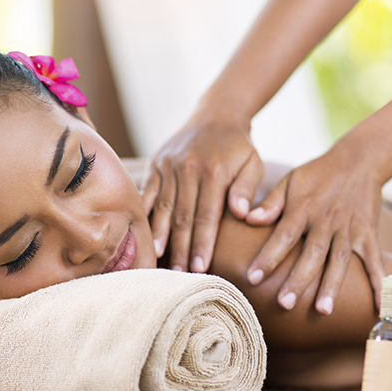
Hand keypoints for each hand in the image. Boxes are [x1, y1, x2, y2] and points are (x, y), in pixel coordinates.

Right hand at [142, 111, 264, 271]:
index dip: (203, 244)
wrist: (215, 115)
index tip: (201, 268)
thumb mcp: (252, 163)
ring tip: (156, 262)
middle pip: (181, 217)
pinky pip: (146, 193)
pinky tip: (139, 235)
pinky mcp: (155, 165)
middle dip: (180, 249)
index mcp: (214, 171)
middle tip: (178, 275)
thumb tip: (242, 215)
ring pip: (160, 208)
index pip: (207, 216)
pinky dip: (142, 215)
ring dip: (158, 237)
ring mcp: (168, 167)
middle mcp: (188, 169)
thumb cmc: (238, 147)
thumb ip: (247, 189)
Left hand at [243, 145, 385, 313]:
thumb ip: (270, 203)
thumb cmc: (317, 175)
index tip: (252, 277)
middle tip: (284, 304)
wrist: (360, 160)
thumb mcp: (290, 181)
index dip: (268, 256)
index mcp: (303, 208)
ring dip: (332, 286)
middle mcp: (327, 221)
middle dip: (298, 280)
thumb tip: (247, 219)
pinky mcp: (369, 234)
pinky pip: (375, 261)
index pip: (283, 235)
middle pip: (312, 253)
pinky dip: (379, 284)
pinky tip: (379, 307)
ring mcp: (350, 229)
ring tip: (322, 311)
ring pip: (340, 261)